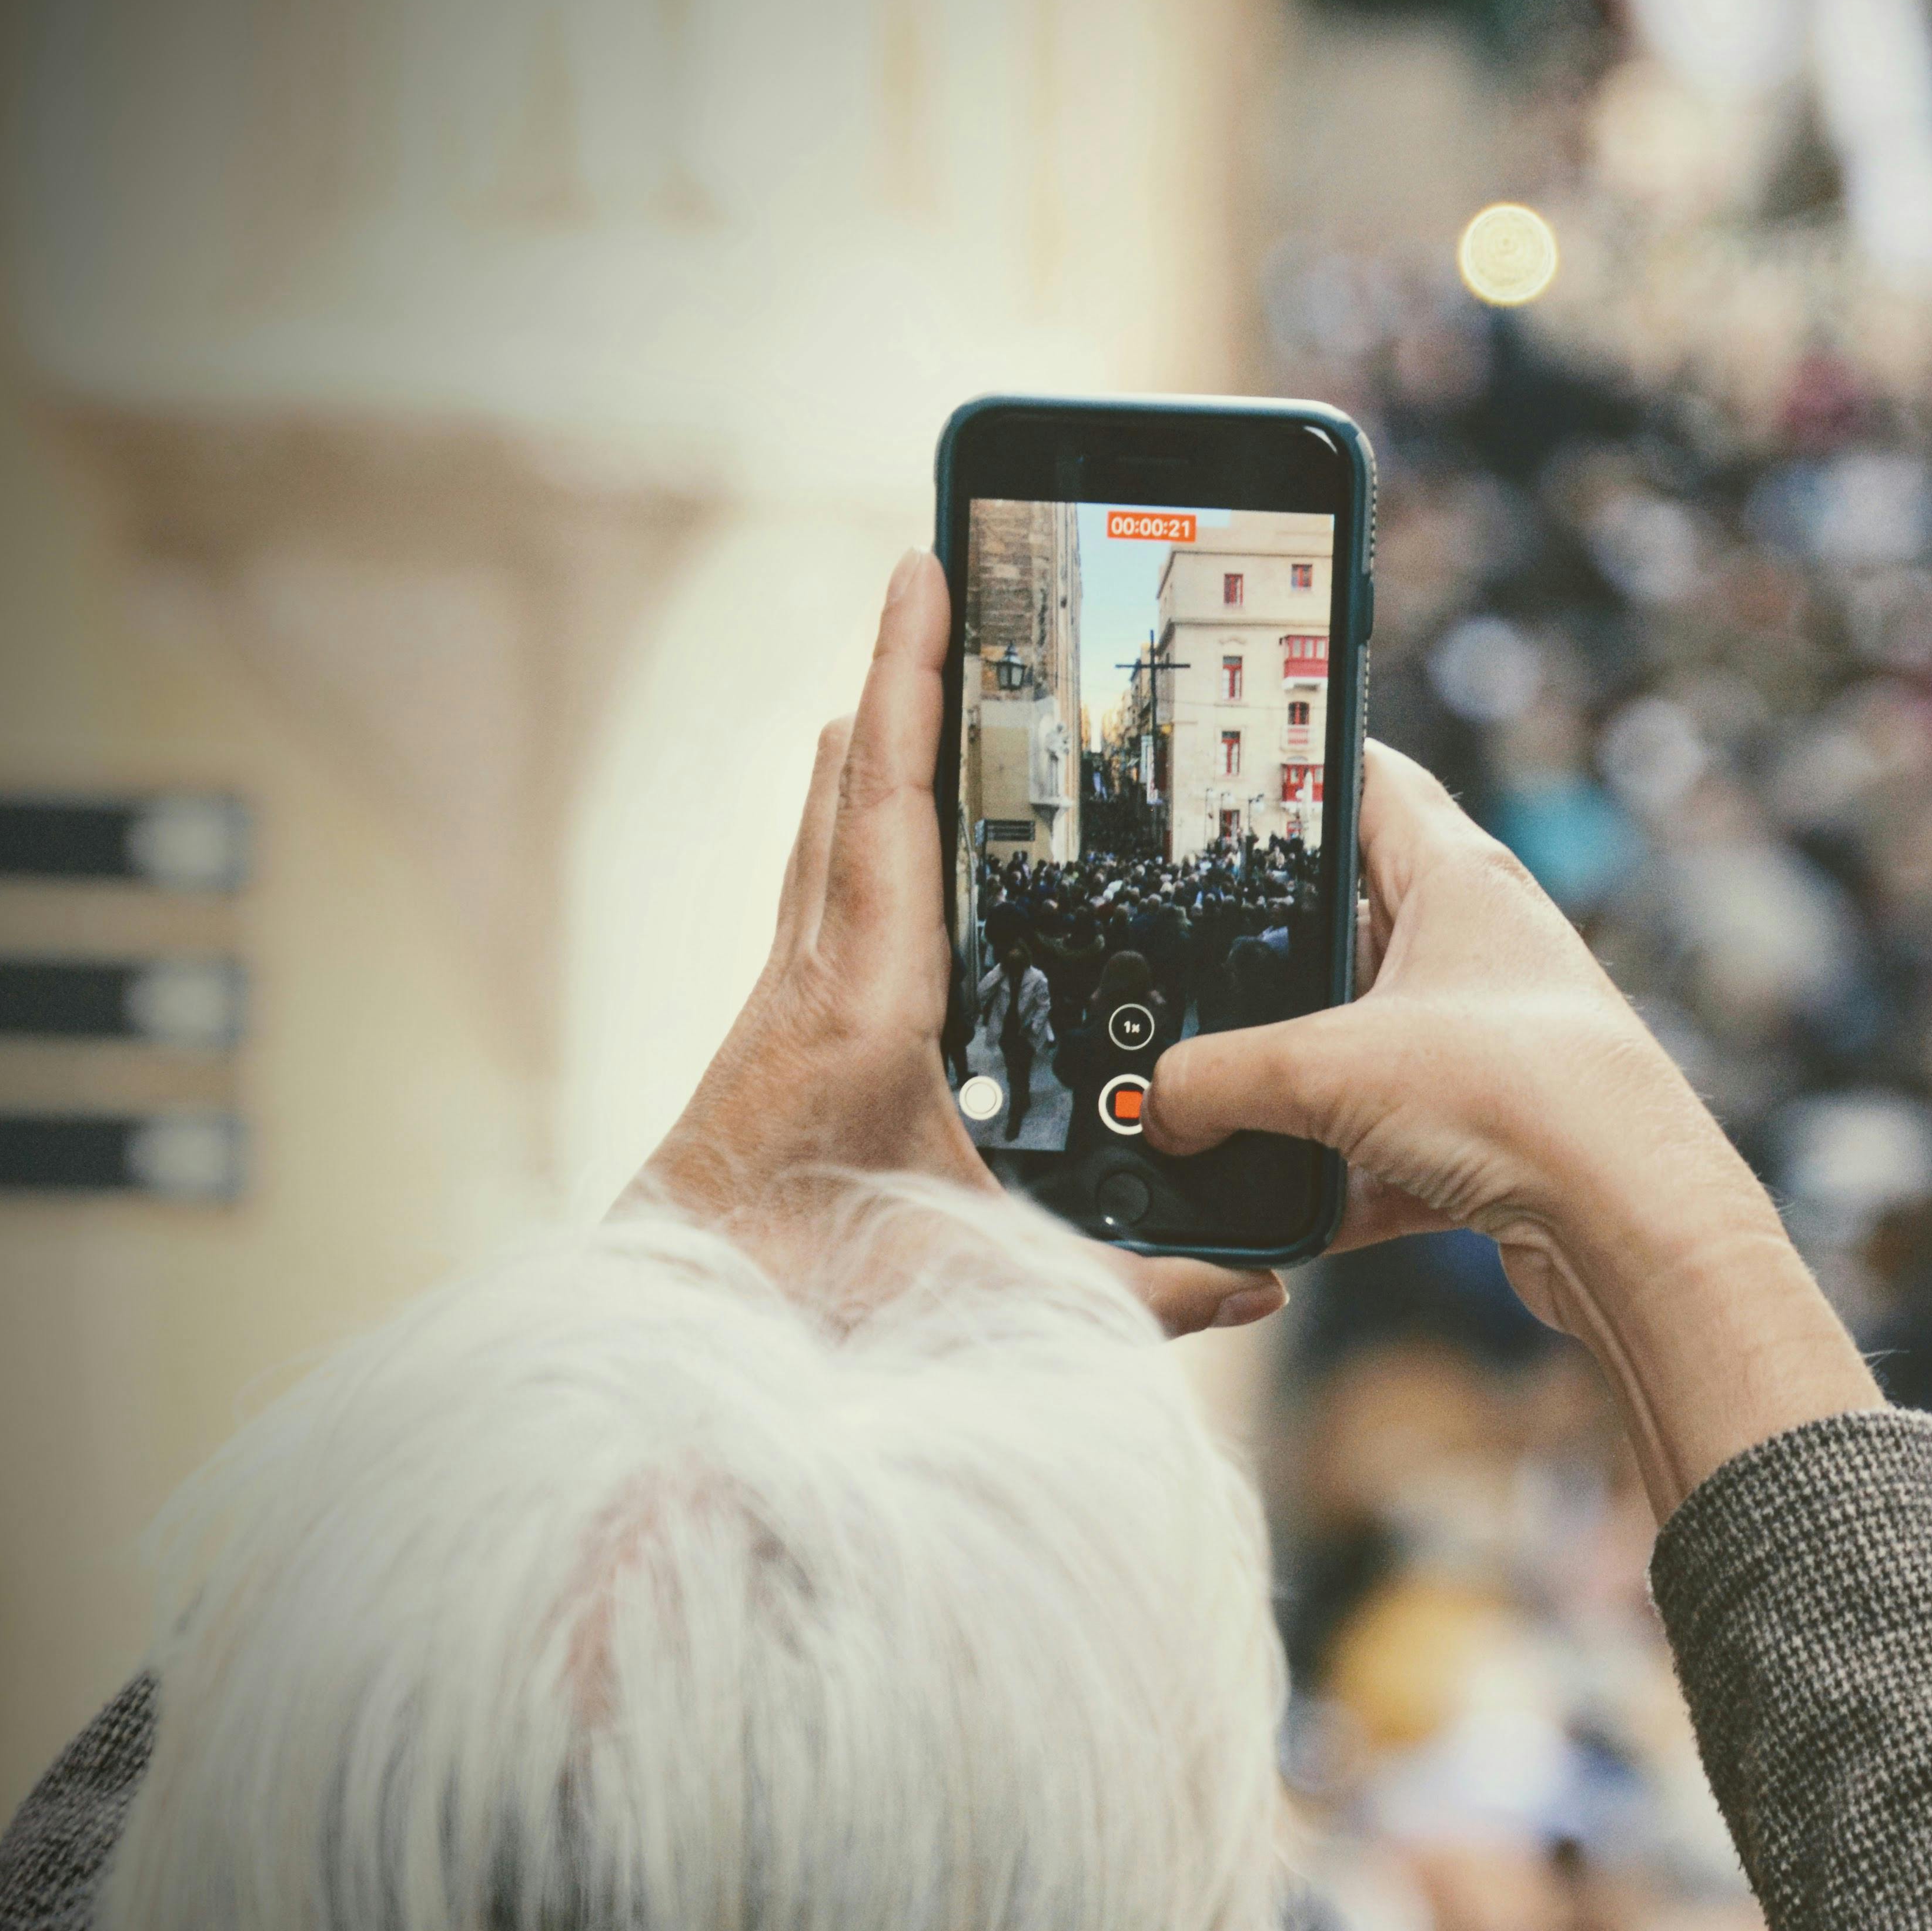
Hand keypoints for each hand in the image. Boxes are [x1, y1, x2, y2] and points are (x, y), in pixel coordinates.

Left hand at [631, 552, 1282, 1340]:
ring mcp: (784, 1003)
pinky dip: (858, 830)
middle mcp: (811, 980)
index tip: (920, 572)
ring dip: (875, 748)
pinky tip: (893, 840)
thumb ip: (1143, 1291)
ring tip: (924, 674)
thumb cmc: (813, 1314)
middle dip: (898, 676)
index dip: (911, 679)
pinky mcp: (778, 1038)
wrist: (673, 1358)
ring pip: (825, 832)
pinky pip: (824, 894)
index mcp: (866, 1006)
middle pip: (848, 783)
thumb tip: (1258, 1280)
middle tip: (940, 580)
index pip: (891, 802)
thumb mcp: (1002, 1302)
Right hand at [1147, 742, 1877, 1512]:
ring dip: (1293, 1089)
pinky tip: (1277, 1217)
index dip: (1296, 768)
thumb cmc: (1524, 1097)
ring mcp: (1485, 1045)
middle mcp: (1478, 951)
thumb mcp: (1331, 1070)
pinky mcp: (1490, 1136)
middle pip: (1346, 928)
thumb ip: (1221, 1080)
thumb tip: (1162, 1106)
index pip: (1366, 781)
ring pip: (1359, 1047)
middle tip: (1180, 978)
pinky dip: (1333, 1182)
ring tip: (1210, 1108)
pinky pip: (1382, 1148)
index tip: (1223, 776)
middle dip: (1265, 965)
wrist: (1633, 1227)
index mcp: (1458, 880)